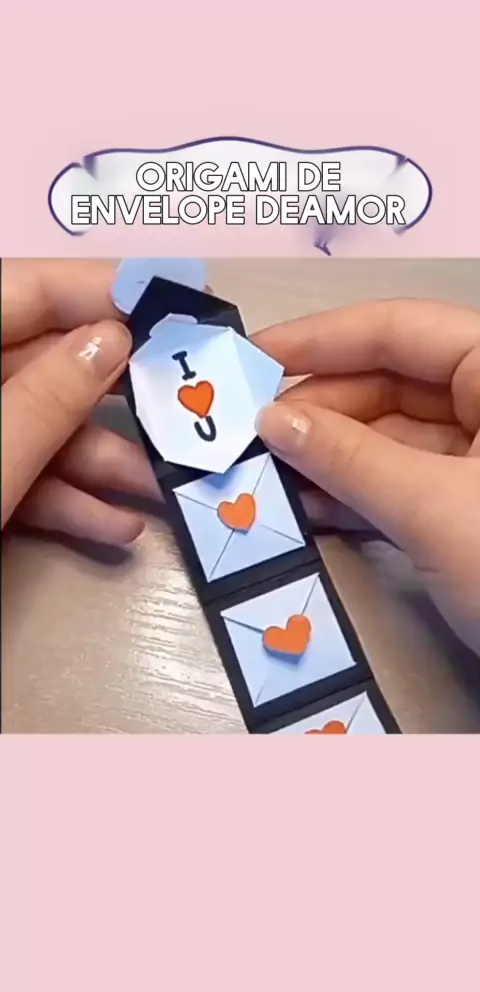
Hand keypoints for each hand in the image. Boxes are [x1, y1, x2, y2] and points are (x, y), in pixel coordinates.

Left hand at [1, 260, 157, 543]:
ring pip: (35, 432)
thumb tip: (112, 339)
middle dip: (112, 399)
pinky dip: (66, 505)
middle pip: (39, 368)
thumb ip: (46, 400)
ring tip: (161, 491)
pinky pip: (20, 480)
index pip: (20, 292)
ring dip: (100, 465)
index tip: (169, 302)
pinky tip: (115, 529)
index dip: (95, 291)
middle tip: (185, 409)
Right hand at [255, 299, 479, 655]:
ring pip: (394, 436)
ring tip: (266, 473)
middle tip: (250, 434)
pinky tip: (307, 505)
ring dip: (330, 456)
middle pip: (394, 382)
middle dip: (320, 410)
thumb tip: (272, 420)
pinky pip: (405, 481)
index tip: (253, 359)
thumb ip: (349, 459)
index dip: (322, 339)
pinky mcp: (471, 507)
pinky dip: (357, 493)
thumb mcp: (433, 509)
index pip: (402, 330)